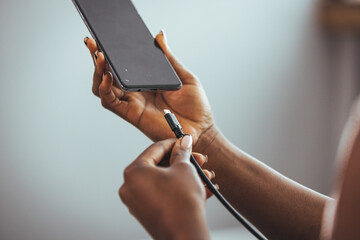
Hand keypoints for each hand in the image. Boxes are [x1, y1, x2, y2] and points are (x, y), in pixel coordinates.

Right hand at [84, 31, 217, 151]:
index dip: (109, 53)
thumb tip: (159, 36)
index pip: (121, 67)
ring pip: (103, 88)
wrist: (201, 128)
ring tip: (99, 55)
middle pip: (106, 75)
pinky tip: (107, 75)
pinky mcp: (132, 114)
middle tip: (91, 42)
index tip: (101, 37)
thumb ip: (168, 57)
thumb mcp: (183, 75)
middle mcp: (135, 92)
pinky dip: (105, 88)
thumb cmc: (195, 105)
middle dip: (96, 58)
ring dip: (97, 72)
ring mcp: (132, 103)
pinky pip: (111, 102)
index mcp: (145, 82)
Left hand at [119, 135, 211, 239]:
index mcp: (133, 172)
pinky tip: (200, 188)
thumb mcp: (184, 168)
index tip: (184, 141)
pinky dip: (179, 190)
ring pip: (164, 181)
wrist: (186, 234)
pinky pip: (164, 195)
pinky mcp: (147, 214)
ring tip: (203, 176)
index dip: (174, 143)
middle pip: (159, 166)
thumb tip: (183, 143)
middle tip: (196, 159)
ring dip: (185, 177)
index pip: (155, 149)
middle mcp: (130, 187)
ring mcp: (137, 203)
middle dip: (182, 162)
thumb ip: (181, 152)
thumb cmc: (182, 202)